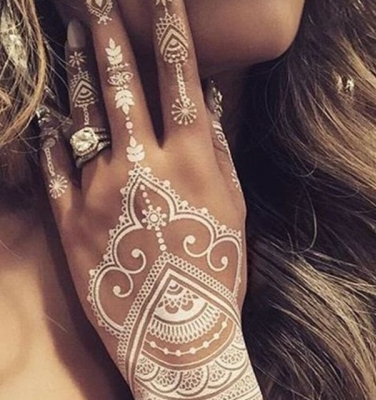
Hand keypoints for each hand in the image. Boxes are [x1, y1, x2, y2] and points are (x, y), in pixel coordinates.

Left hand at [39, 1, 260, 397]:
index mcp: (189, 162)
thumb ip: (218, 151)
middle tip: (94, 0)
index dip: (171, 30)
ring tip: (73, 41)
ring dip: (79, 74)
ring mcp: (100, 193)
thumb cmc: (215, 270)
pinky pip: (55, 169)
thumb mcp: (232, 208)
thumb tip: (209, 103)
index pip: (180, 78)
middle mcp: (142, 166)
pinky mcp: (71, 223)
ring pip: (83, 119)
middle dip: (109, 35)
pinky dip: (51, 139)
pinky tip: (50, 119)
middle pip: (122, 85)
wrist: (177, 332)